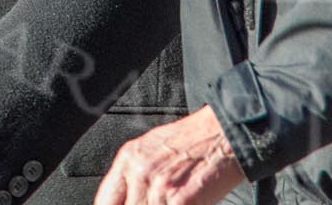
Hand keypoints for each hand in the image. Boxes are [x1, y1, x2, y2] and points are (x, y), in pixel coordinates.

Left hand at [95, 106, 245, 204]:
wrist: (226, 132)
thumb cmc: (196, 140)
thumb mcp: (153, 151)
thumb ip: (135, 178)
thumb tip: (129, 201)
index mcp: (128, 158)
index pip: (104, 202)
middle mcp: (139, 172)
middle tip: (157, 203)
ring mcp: (158, 187)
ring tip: (172, 201)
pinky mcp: (180, 200)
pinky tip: (189, 204)